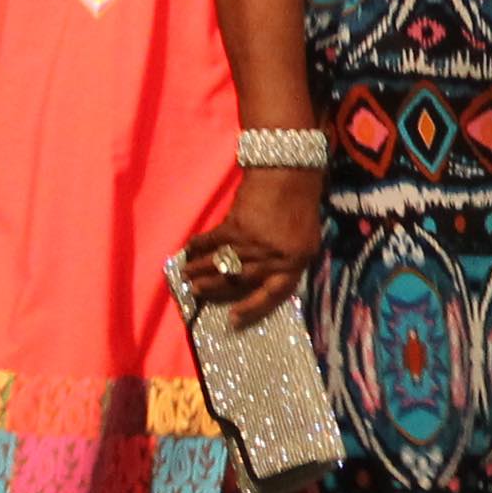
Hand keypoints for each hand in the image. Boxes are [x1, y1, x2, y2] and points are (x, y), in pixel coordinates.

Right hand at [179, 168, 322, 326]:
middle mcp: (275, 257)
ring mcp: (255, 242)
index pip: (274, 295)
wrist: (291, 173)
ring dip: (201, 270)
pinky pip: (213, 241)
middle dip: (215, 288)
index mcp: (296, 263)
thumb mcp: (305, 241)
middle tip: (196, 291)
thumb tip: (262, 280)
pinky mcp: (236, 225)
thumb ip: (286, 263)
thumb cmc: (300, 207)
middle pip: (241, 280)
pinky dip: (199, 246)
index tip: (233, 319)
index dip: (253, 308)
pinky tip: (188, 251)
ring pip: (223, 263)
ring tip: (186, 276)